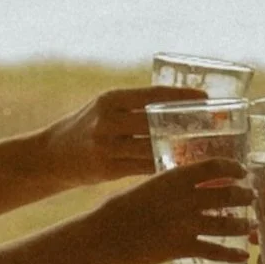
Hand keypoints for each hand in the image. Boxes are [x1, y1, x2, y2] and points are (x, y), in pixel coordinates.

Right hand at [41, 86, 207, 186]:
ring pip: (152, 147)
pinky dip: (164, 167)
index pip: (152, 94)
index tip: (205, 99)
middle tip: (212, 127)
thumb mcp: (106, 107)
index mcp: (110, 99)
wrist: (52, 155)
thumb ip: (135, 105)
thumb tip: (179, 102)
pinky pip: (143, 167)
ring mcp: (106, 146)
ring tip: (204, 149)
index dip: (181, 97)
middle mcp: (107, 120)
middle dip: (185, 125)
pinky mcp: (107, 169)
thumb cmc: (87, 128)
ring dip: (179, 149)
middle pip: (155, 121)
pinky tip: (181, 168)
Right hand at [94, 157, 252, 263]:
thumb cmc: (123, 208)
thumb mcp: (149, 187)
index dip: (232, 167)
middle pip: (226, 194)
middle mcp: (184, 198)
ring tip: (250, 225)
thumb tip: (193, 184)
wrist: (107, 235)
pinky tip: (241, 257)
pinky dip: (231, 255)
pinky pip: (214, 251)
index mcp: (174, 178)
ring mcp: (185, 224)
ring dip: (243, 225)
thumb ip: (172, 186)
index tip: (242, 170)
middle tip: (252, 197)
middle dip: (244, 196)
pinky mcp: (182, 247)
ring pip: (226, 224)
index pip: (213, 166)